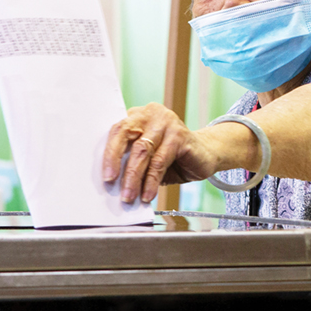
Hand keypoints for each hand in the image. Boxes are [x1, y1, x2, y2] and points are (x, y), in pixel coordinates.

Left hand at [102, 103, 221, 203]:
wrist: (206, 154)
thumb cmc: (172, 157)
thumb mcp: (147, 158)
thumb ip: (131, 161)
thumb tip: (113, 183)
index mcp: (137, 116)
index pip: (115, 131)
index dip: (107, 153)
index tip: (103, 176)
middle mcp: (151, 114)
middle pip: (125, 134)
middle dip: (115, 161)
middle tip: (110, 183)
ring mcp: (166, 122)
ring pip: (142, 150)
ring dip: (133, 177)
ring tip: (129, 196)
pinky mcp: (180, 135)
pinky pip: (159, 161)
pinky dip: (151, 181)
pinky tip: (148, 194)